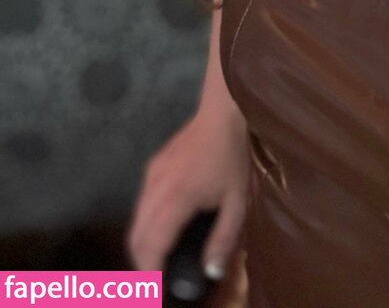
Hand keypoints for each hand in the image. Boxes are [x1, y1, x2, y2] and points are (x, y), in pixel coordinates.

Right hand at [126, 109, 247, 276]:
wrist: (222, 114)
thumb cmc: (232, 158)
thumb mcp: (238, 201)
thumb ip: (224, 238)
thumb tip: (211, 272)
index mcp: (176, 200)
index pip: (151, 245)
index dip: (149, 272)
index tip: (155, 291)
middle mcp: (155, 189)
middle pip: (136, 237)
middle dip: (141, 264)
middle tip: (156, 281)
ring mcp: (150, 176)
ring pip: (135, 221)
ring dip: (141, 245)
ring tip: (158, 261)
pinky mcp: (152, 167)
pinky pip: (141, 205)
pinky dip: (144, 225)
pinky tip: (161, 230)